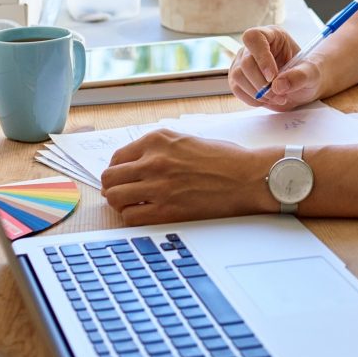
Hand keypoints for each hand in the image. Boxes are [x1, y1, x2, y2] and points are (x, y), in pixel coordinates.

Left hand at [100, 128, 272, 225]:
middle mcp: (153, 160)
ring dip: (120, 202)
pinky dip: (133, 216)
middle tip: (124, 193)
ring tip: (133, 204)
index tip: (124, 178)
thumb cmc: (224, 158)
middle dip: (114, 187)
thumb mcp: (186, 140)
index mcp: (157, 139)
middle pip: (110, 178)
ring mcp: (158, 186)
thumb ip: (159, 149)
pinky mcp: (166, 210)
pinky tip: (146, 213)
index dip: (118, 171)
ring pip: (115, 197)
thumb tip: (135, 163)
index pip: (117, 157)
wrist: (247, 177)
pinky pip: (130, 216)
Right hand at [228, 26, 321, 110]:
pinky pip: (236, 89)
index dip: (261, 57)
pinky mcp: (238, 78)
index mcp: (272, 35)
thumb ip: (299, 76)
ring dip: (257, 93)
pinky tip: (267, 99)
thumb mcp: (312, 73)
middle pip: (245, 62)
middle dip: (262, 83)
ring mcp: (242, 62)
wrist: (302, 86)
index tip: (273, 76)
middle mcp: (253, 47)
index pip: (254, 38)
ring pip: (238, 76)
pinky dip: (252, 99)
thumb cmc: (307, 74)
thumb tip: (278, 85)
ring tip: (276, 97)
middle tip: (279, 94)